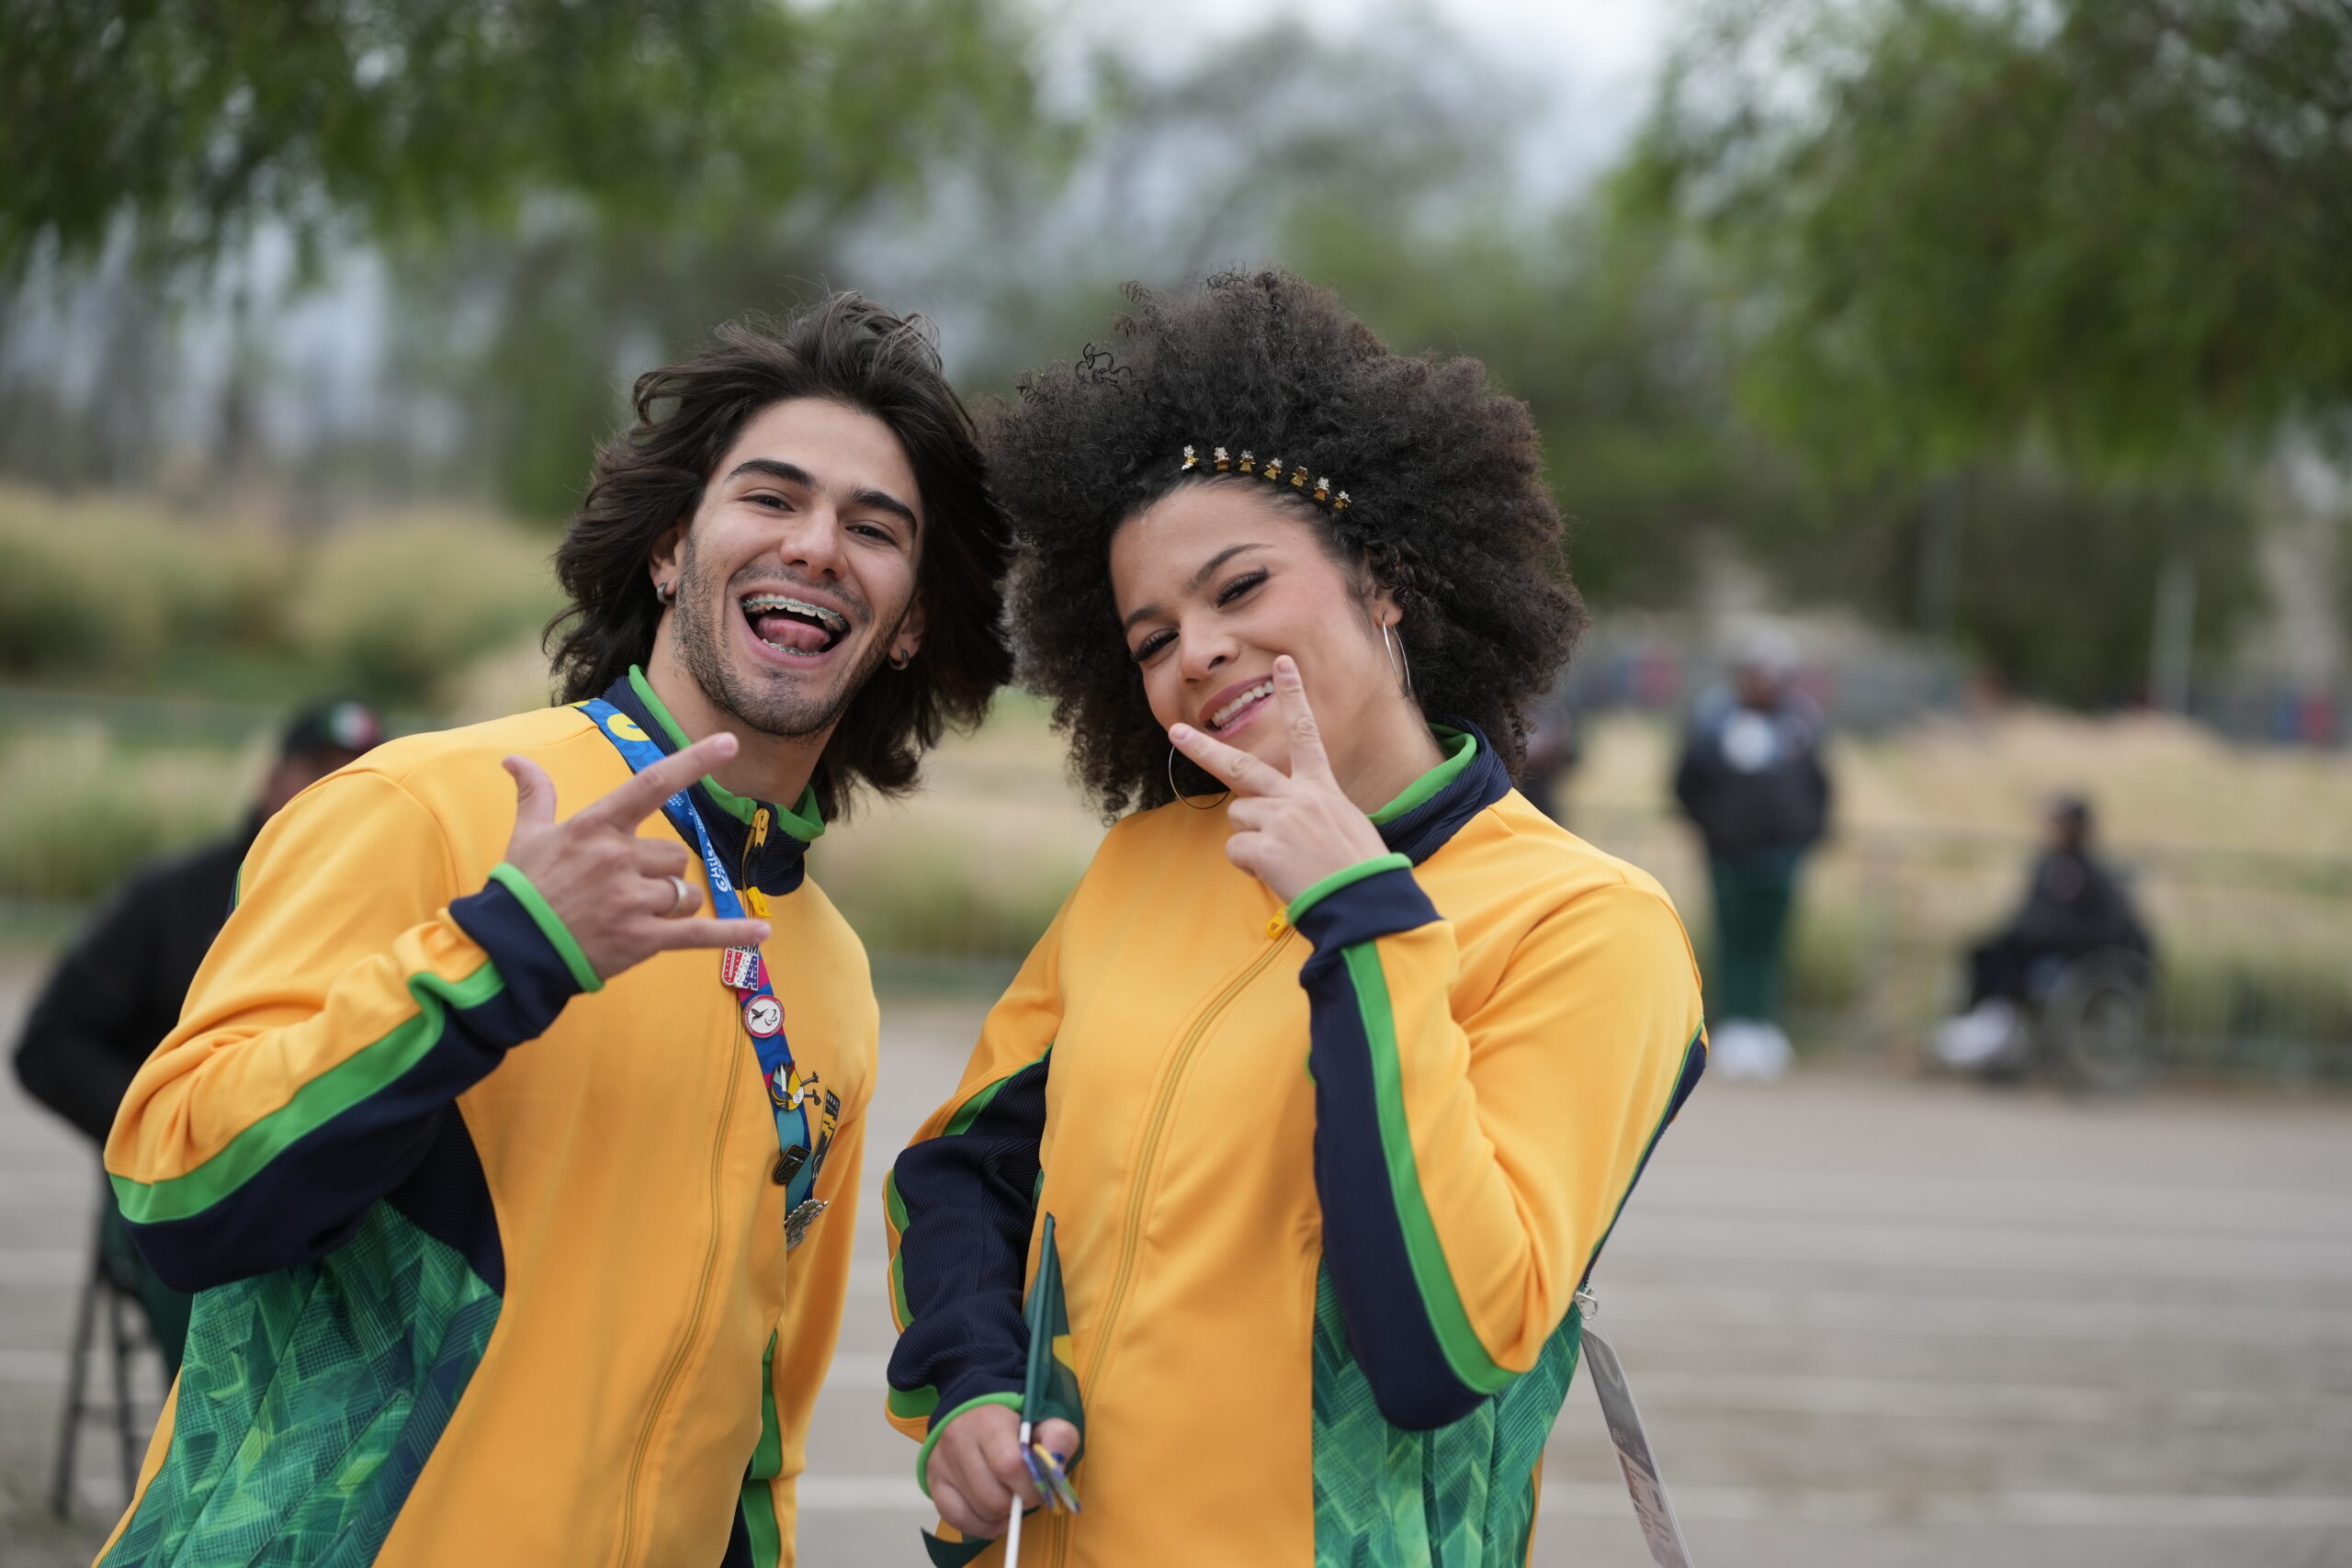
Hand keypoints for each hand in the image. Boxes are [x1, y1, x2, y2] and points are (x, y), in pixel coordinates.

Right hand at [500, 731, 769, 980]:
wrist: (511, 950)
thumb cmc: (521, 890)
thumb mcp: (528, 836)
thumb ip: (535, 795)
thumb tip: (514, 760)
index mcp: (597, 827)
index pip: (653, 783)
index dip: (694, 761)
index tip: (729, 742)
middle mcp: (619, 858)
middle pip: (674, 855)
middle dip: (660, 872)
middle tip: (623, 889)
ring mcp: (633, 900)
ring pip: (684, 892)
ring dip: (672, 903)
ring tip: (633, 916)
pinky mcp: (642, 939)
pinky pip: (699, 933)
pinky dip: (733, 933)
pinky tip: (763, 930)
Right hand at [928, 1403, 1081, 1537]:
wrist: (974, 1413)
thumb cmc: (1013, 1423)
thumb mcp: (1044, 1422)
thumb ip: (1058, 1438)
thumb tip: (1055, 1468)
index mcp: (988, 1422)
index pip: (1010, 1466)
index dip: (1032, 1487)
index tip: (1042, 1488)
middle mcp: (958, 1441)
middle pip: (993, 1497)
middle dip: (1018, 1503)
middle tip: (1025, 1494)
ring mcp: (942, 1464)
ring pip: (978, 1512)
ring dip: (1001, 1516)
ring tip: (1009, 1499)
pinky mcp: (934, 1482)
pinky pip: (957, 1520)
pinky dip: (980, 1525)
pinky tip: (993, 1516)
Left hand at [1169, 655, 1389, 904]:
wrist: (1364, 901)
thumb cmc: (1360, 870)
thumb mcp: (1347, 826)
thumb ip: (1314, 812)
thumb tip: (1288, 824)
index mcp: (1321, 789)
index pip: (1304, 733)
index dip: (1293, 696)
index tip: (1283, 665)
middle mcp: (1296, 797)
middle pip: (1240, 765)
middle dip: (1203, 748)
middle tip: (1176, 732)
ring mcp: (1277, 820)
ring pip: (1238, 817)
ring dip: (1252, 838)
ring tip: (1285, 858)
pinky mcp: (1261, 848)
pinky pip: (1237, 851)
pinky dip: (1251, 866)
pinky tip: (1280, 874)